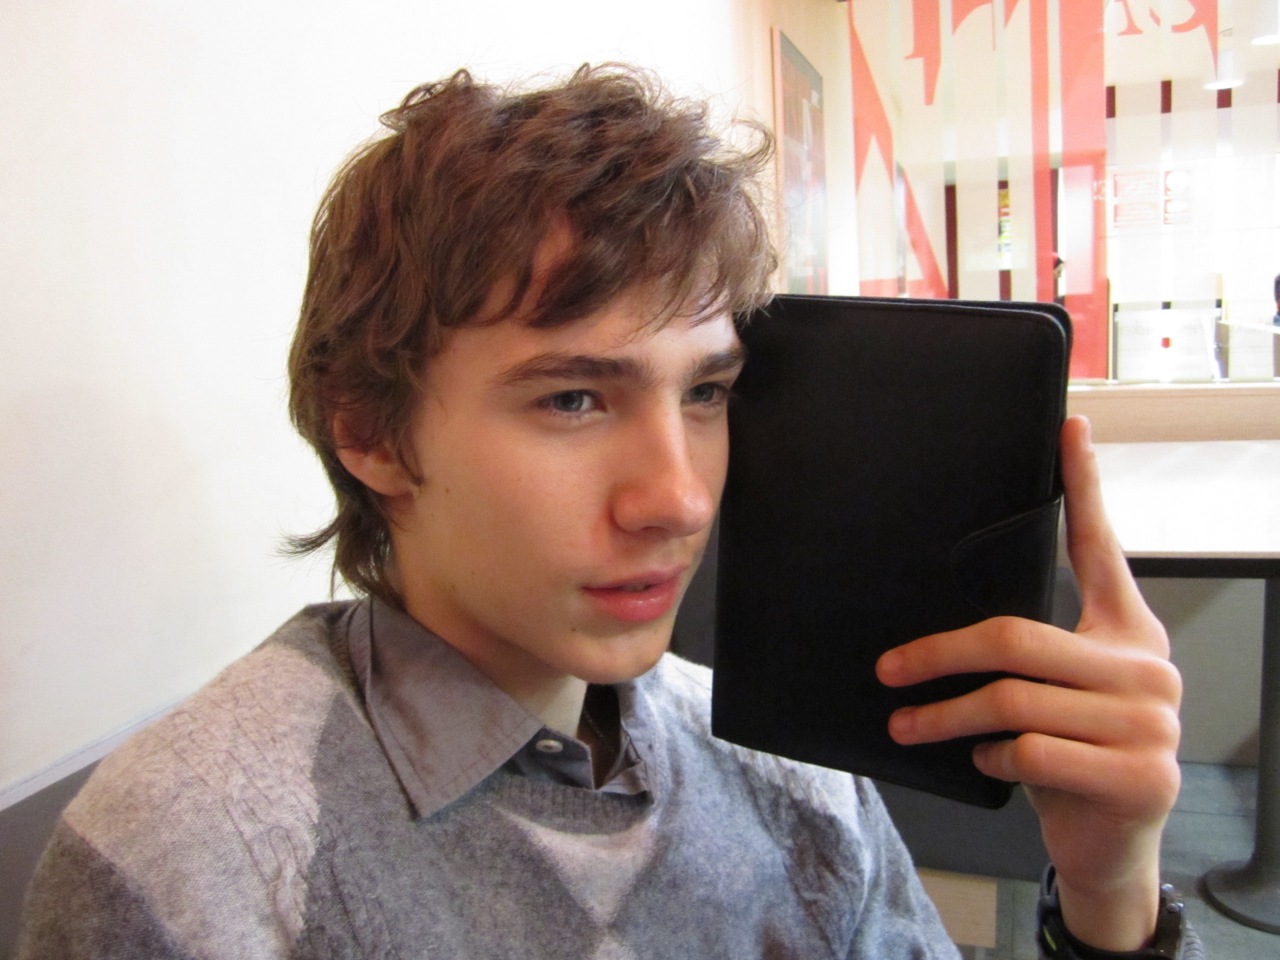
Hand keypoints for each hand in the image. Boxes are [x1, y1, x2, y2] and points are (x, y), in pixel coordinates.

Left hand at [876, 415, 1182, 951]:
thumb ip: (1031, 658)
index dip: (1087, 486)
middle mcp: (1147, 667)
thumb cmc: (1074, 759)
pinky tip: (982, 761)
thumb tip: (945, 628)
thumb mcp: (1062, 697)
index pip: (1103, 549)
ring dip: (943, 716)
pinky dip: (989, 756)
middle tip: (886, 670)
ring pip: (1012, 701)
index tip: (1070, 428)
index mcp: (1129, 632)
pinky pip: (1030, 751)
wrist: (1116, 848)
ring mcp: (1150, 723)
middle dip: (936, 655)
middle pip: (1016, 638)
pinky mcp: (1137, 776)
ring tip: (906, 724)